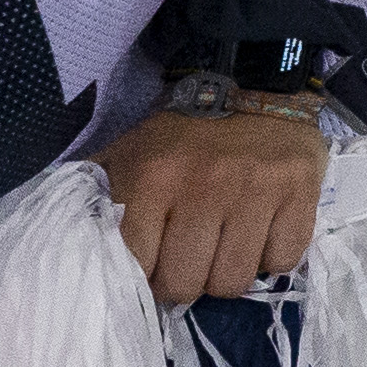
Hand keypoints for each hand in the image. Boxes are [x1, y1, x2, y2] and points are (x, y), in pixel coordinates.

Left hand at [95, 102, 325, 306]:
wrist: (254, 82)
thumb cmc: (184, 132)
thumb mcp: (130, 152)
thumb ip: (96, 194)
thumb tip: (64, 242)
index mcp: (154, 179)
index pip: (137, 267)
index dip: (143, 275)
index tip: (152, 264)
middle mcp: (205, 187)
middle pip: (186, 284)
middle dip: (185, 281)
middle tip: (190, 259)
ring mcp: (257, 191)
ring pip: (234, 282)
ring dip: (227, 274)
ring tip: (225, 249)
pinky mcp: (301, 193)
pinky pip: (283, 261)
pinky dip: (272, 257)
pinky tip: (262, 234)